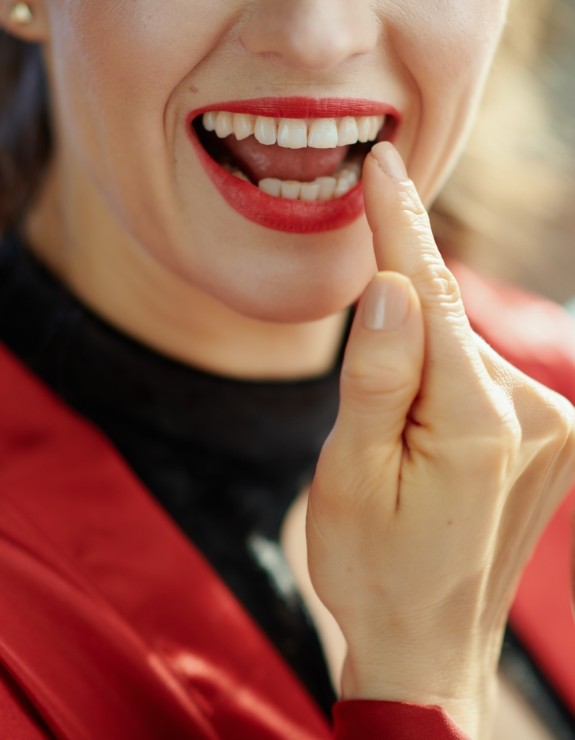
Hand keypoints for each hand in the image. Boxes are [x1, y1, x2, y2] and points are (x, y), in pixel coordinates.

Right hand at [306, 142, 574, 736]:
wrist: (428, 643)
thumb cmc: (373, 567)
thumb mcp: (348, 476)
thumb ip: (375, 377)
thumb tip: (389, 287)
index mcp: (477, 426)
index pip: (432, 297)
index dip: (398, 228)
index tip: (382, 165)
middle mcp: (536, 418)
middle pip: (447, 325)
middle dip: (397, 320)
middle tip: (366, 406)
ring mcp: (554, 430)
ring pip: (463, 352)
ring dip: (419, 366)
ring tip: (393, 448)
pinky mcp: (552, 440)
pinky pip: (482, 379)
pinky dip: (444, 382)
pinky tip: (424, 438)